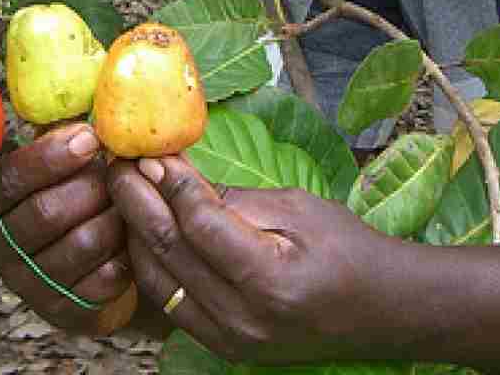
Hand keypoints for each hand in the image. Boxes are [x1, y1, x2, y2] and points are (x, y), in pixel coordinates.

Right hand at [0, 123, 135, 335]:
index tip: (89, 138)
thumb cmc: (76, 201)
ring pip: (82, 242)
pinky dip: (125, 252)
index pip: (9, 178)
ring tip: (127, 203)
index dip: (49, 155)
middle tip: (117, 173)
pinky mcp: (64, 311)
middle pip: (46, 211)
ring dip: (114, 216)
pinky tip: (129, 238)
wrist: (92, 269)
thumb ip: (64, 140)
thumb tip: (89, 112)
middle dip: (92, 186)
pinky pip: (105, 277)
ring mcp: (28, 285)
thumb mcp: (60, 167)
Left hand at [107, 154, 409, 362]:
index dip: (170, 183)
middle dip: (137, 201)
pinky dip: (152, 265)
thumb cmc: (348, 249)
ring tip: (124, 191)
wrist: (382, 311)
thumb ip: (233, 197)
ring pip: (159, 279)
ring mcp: (230, 340)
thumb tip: (172, 172)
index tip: (148, 151)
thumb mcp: (298, 208)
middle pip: (169, 250)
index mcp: (270, 280)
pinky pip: (170, 303)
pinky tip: (143, 232)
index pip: (200, 223)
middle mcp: (244, 318)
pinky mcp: (224, 347)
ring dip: (135, 232)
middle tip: (118, 164)